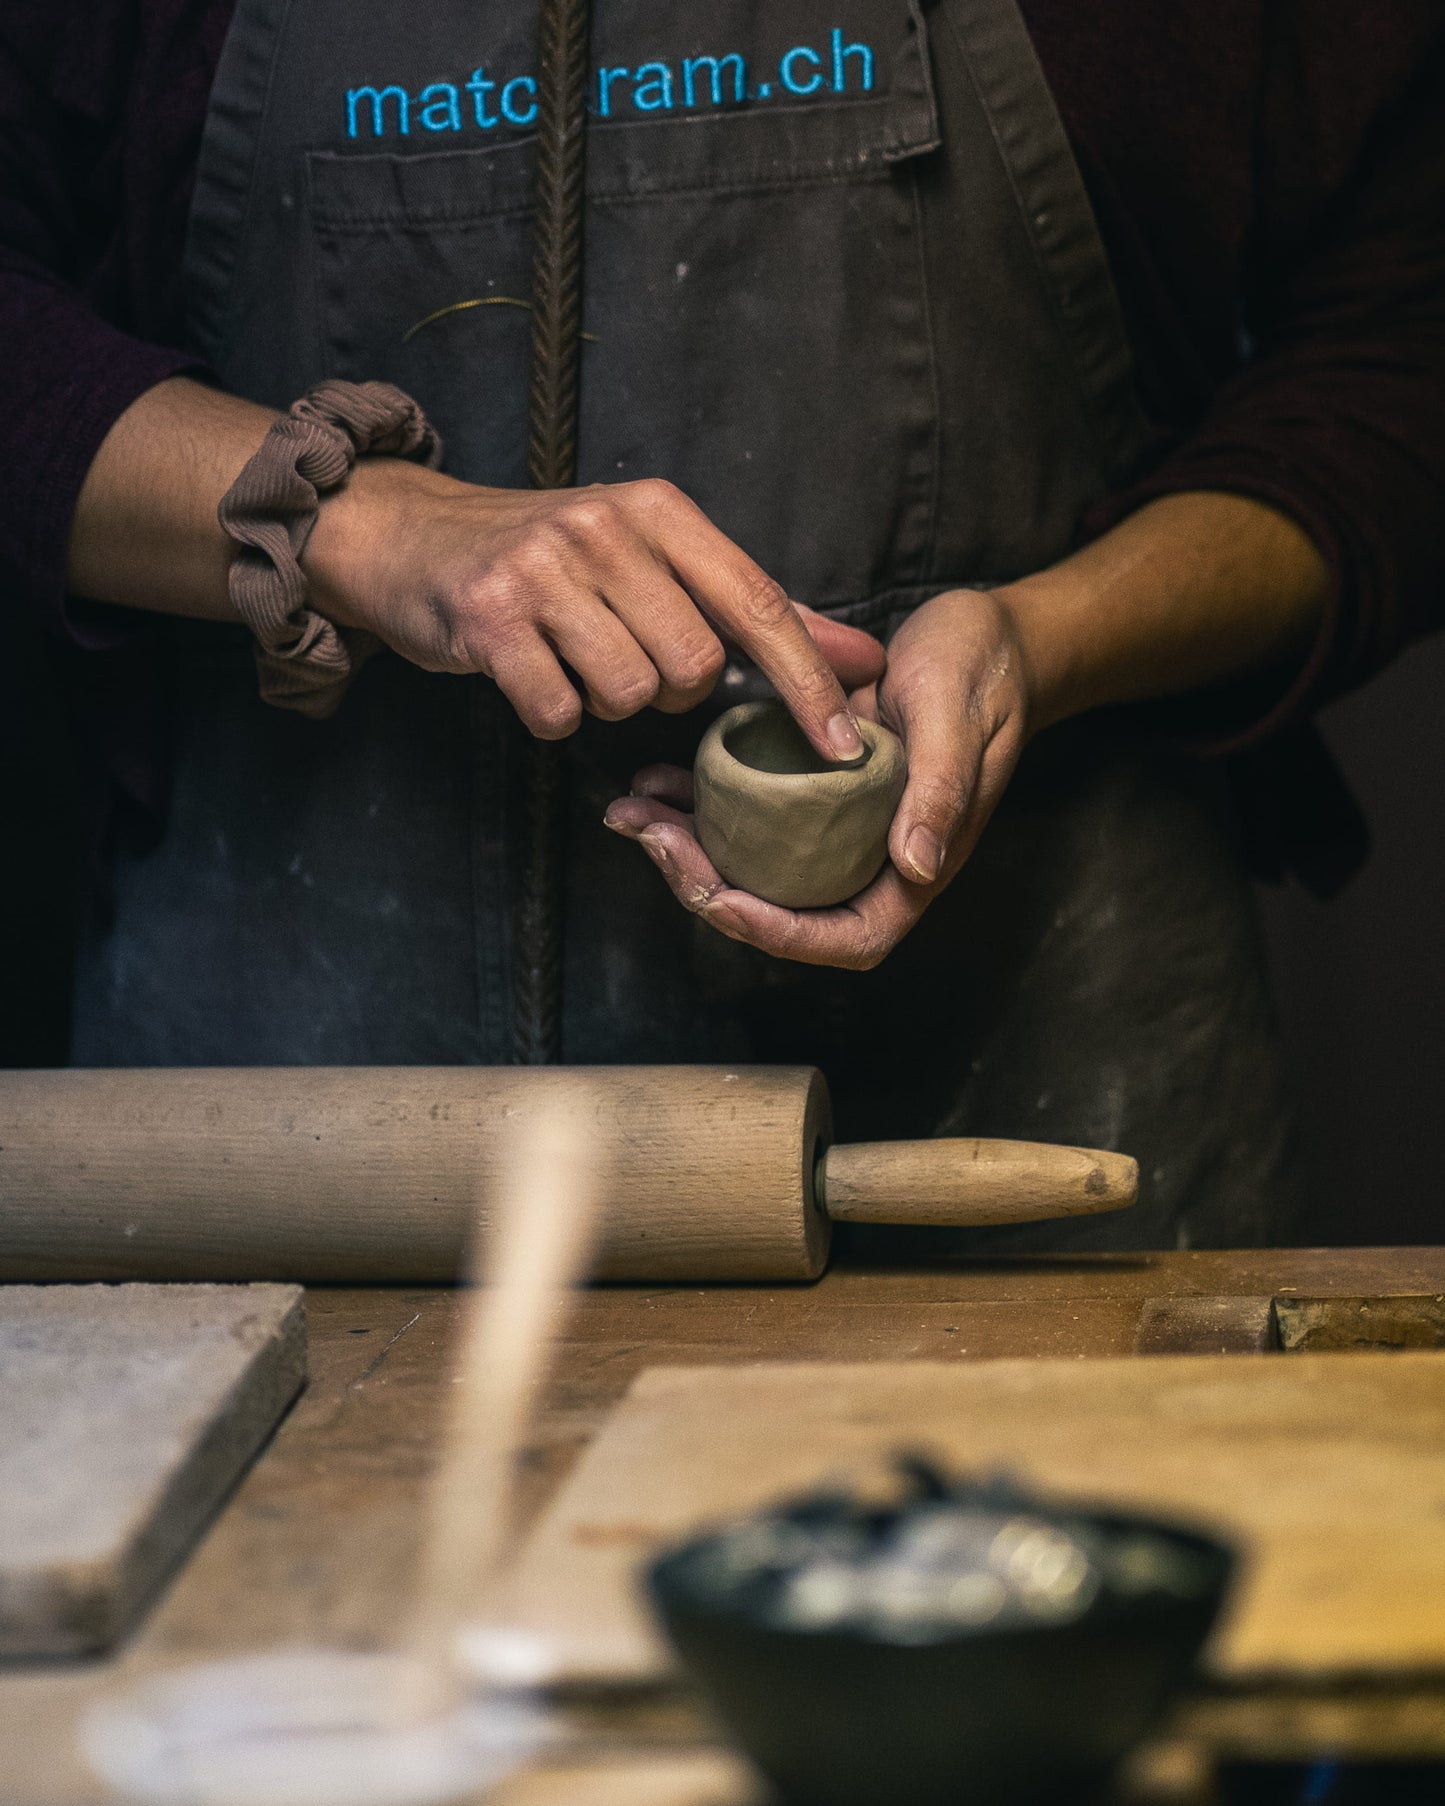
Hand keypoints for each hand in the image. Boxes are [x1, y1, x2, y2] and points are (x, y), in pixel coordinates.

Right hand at [304, 458, 879, 760]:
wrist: (412, 537)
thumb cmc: (551, 558)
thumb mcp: (654, 557)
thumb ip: (752, 608)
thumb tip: (860, 656)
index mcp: (660, 511)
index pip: (758, 602)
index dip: (808, 680)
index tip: (846, 745)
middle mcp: (606, 530)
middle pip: (693, 664)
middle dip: (672, 691)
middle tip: (629, 661)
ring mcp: (543, 572)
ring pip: (629, 693)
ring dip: (609, 702)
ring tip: (575, 659)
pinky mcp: (489, 620)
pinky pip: (557, 712)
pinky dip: (553, 715)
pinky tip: (534, 675)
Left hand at [604, 588, 1030, 967]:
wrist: (986, 635)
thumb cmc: (985, 675)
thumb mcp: (961, 722)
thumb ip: (939, 793)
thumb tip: (916, 869)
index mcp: (912, 866)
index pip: (844, 936)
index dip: (778, 933)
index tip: (721, 896)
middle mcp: (867, 859)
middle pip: (781, 909)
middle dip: (707, 886)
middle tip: (650, 837)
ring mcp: (835, 829)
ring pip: (753, 866)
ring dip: (688, 848)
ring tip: (631, 814)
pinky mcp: (809, 790)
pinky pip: (749, 813)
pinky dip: (698, 802)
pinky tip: (656, 778)